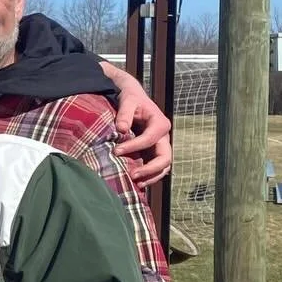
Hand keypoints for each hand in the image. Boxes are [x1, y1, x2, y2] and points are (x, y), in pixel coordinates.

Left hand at [102, 62, 171, 186]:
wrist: (132, 98)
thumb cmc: (130, 99)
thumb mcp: (127, 100)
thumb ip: (124, 113)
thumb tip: (122, 129)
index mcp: (160, 123)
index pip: (150, 139)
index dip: (134, 146)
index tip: (116, 151)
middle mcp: (163, 137)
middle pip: (165, 158)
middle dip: (150, 169)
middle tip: (132, 175)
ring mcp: (160, 146)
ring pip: (163, 167)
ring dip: (151, 177)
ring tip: (135, 183)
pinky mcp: (153, 152)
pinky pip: (155, 168)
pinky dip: (148, 176)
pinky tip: (135, 183)